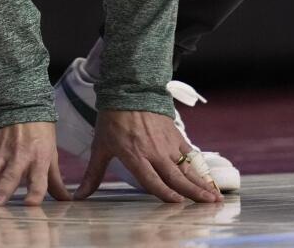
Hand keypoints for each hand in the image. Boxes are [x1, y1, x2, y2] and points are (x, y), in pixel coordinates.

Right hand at [0, 122, 70, 206]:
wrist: (18, 104)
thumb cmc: (39, 132)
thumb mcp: (51, 153)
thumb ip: (55, 180)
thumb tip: (67, 201)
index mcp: (38, 159)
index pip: (39, 180)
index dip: (36, 193)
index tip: (30, 205)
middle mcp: (18, 157)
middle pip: (10, 177)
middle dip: (2, 191)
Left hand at [74, 109, 222, 203]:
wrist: (129, 89)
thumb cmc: (112, 120)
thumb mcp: (100, 147)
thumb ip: (93, 174)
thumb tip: (79, 196)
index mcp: (135, 155)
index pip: (152, 180)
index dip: (165, 193)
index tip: (177, 204)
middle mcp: (154, 151)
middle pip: (176, 176)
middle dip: (194, 192)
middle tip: (209, 203)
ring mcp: (167, 143)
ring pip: (187, 167)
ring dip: (201, 182)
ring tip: (215, 195)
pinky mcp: (175, 134)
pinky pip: (189, 153)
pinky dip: (198, 166)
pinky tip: (206, 177)